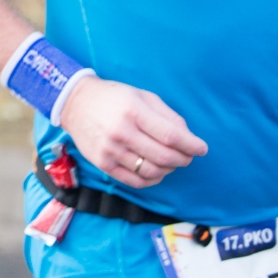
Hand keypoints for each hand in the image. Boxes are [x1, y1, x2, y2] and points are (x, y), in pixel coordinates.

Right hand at [57, 76, 206, 187]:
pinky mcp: (103, 163)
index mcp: (133, 112)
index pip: (171, 136)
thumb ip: (167, 116)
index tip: (202, 149)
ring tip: (171, 162)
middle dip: (184, 159)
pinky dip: (152, 179)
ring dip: (169, 170)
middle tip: (188, 156)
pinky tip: (156, 171)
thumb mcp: (143, 96)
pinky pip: (134, 181)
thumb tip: (188, 137)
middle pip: (164, 157)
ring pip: (151, 171)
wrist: (75, 103)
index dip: (192, 145)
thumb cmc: (113, 98)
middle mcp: (121, 132)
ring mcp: (110, 150)